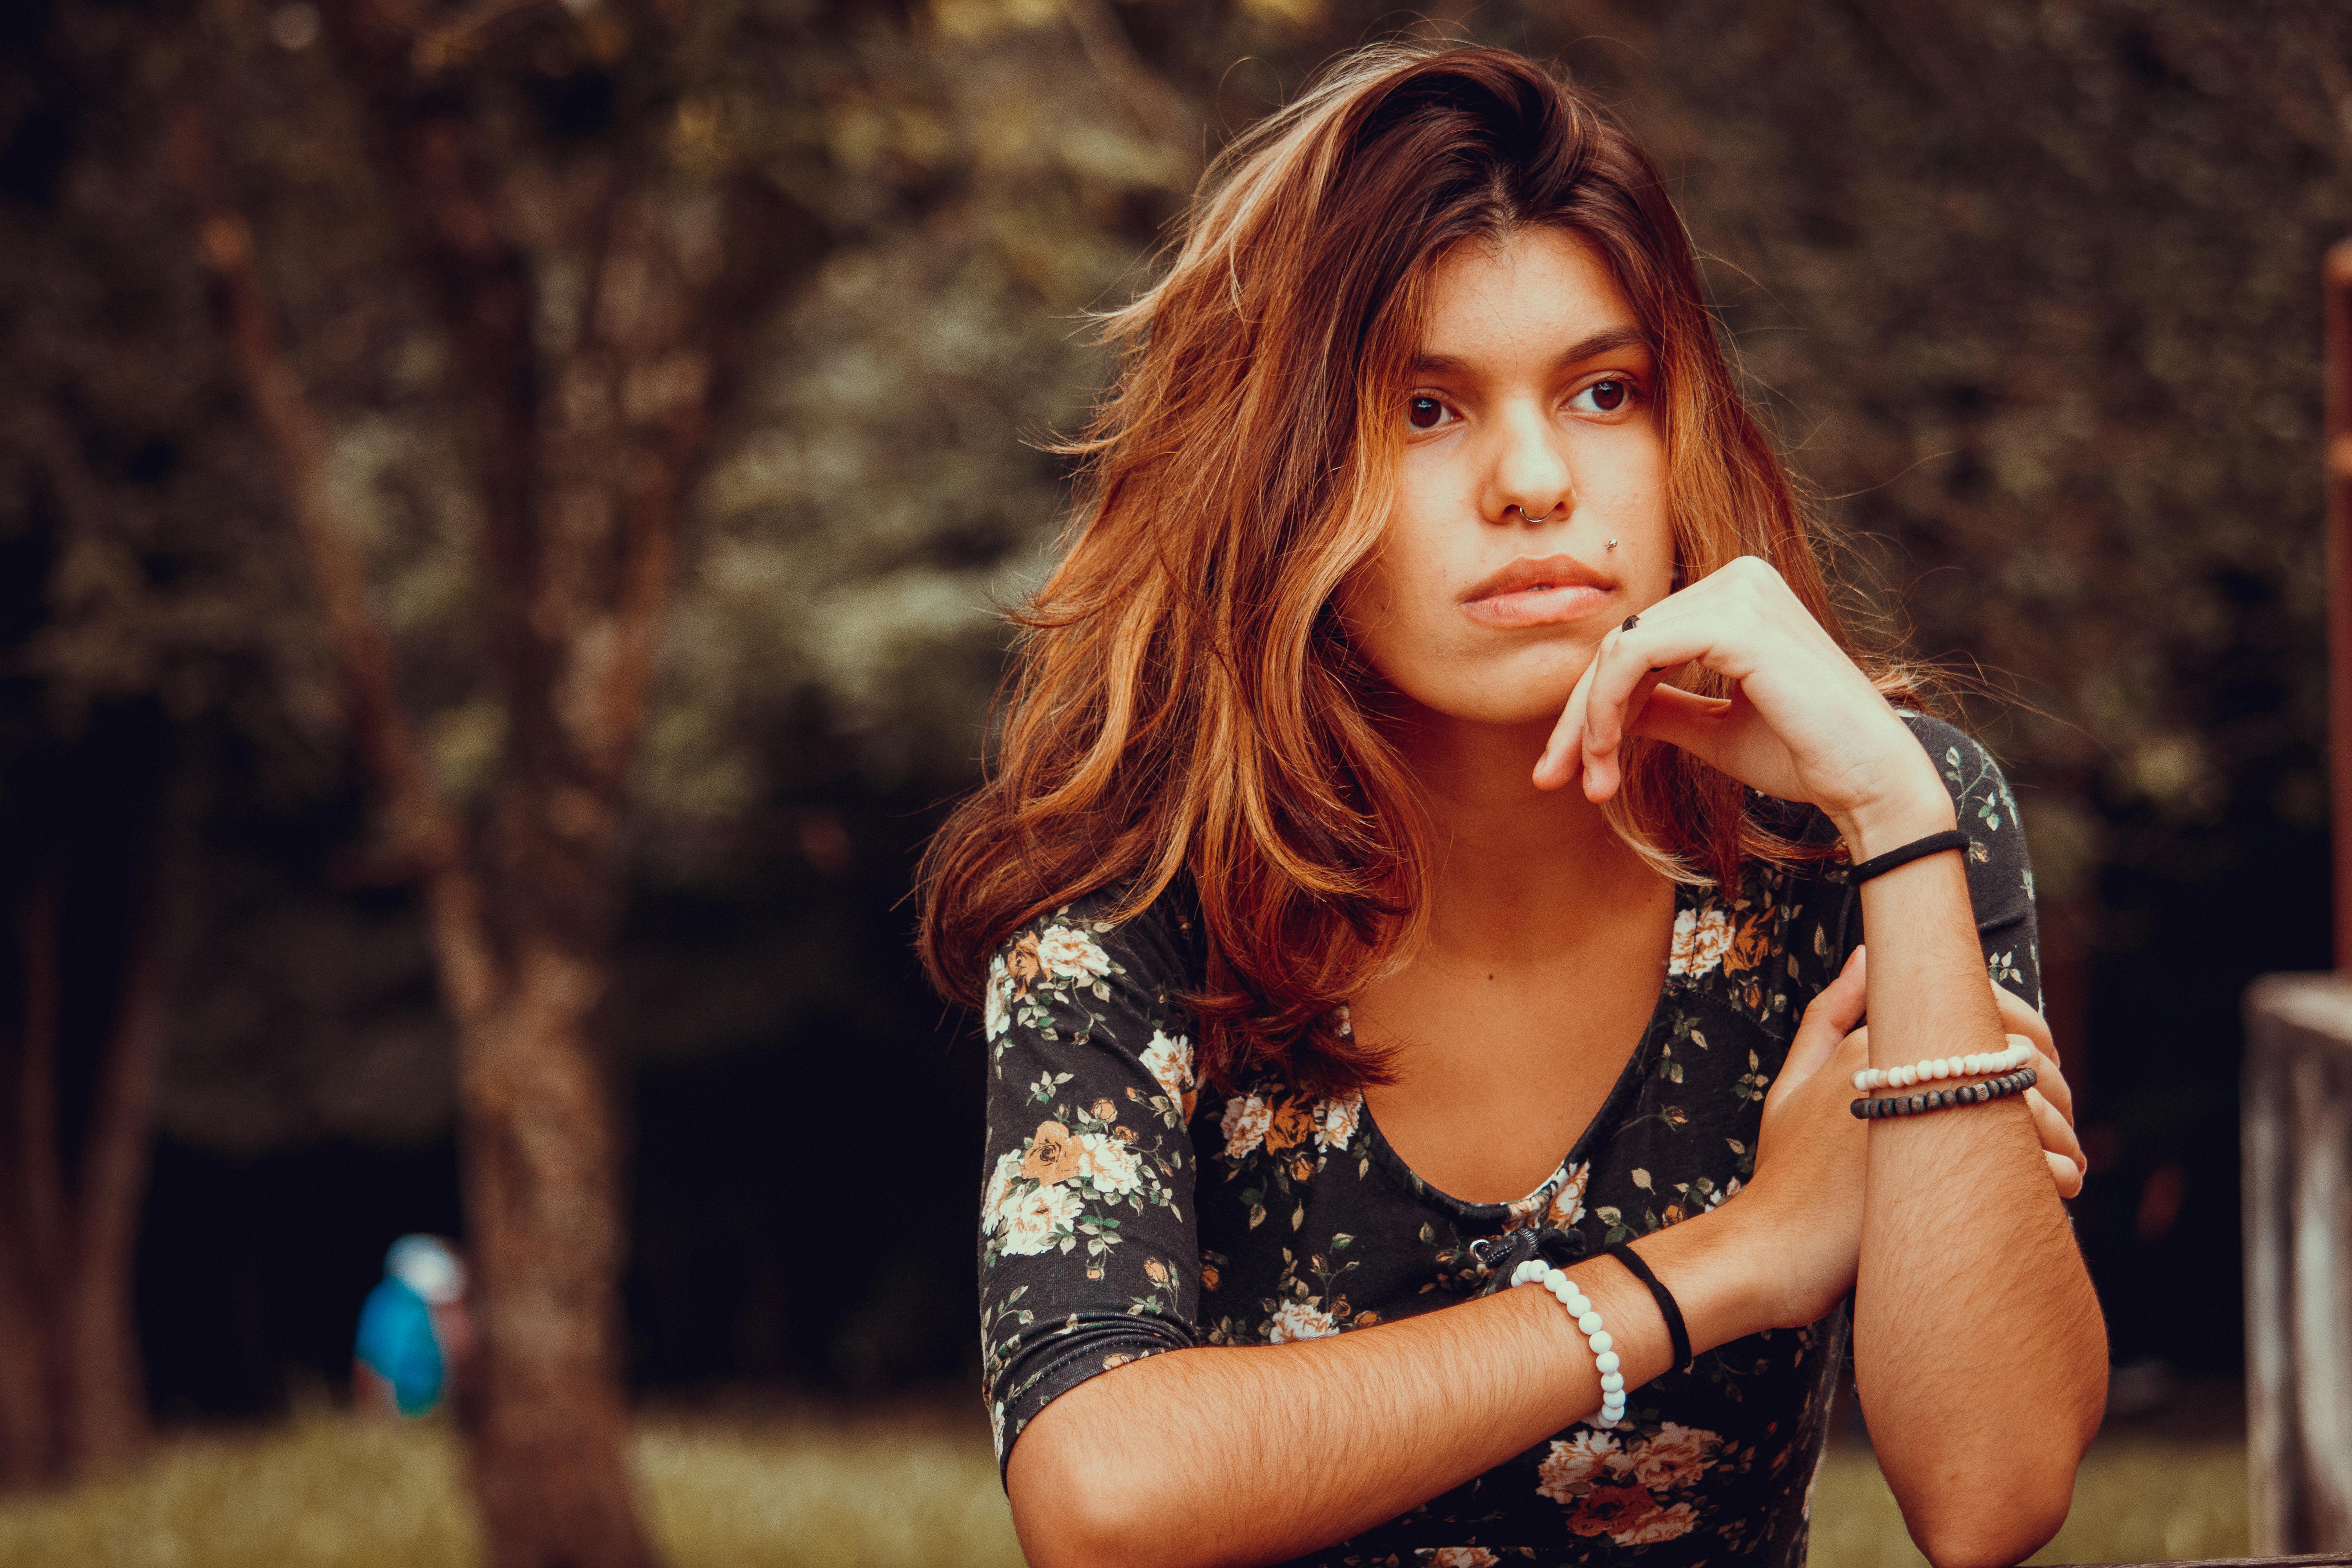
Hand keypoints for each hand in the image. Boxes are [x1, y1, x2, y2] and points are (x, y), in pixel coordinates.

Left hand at [1533, 557, 1948, 855]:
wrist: (1868, 780)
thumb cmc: (1803, 754)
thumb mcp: (1713, 728)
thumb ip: (1660, 706)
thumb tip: (1602, 709)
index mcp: (1737, 595)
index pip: (1638, 642)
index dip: (1592, 705)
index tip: (1569, 768)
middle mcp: (1738, 578)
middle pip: (1621, 643)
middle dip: (1580, 716)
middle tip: (1553, 777)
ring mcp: (1738, 592)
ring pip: (1619, 651)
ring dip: (1591, 721)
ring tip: (1590, 781)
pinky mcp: (1733, 622)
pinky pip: (1635, 656)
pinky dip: (1607, 706)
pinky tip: (1606, 753)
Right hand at [1723, 958, 2087, 1331]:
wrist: (1773, 1247)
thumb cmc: (1785, 1170)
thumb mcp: (1792, 1081)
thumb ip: (1829, 1016)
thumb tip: (1863, 956)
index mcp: (1877, 1041)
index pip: (1981, 1006)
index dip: (2026, 1027)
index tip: (2037, 1058)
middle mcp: (1908, 1071)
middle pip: (2017, 1054)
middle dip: (2052, 1082)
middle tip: (2057, 1115)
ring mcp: (1931, 1123)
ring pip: (2034, 1106)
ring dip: (2062, 1130)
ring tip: (2065, 1161)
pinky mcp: (1953, 1177)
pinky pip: (2034, 1163)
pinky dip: (2057, 1171)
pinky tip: (2057, 1186)